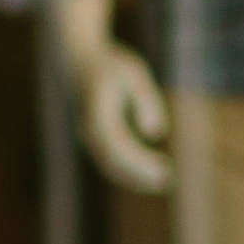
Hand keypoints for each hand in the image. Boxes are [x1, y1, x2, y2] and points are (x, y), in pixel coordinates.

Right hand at [47, 0, 170, 193]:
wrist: (76, 62)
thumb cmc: (110, 65)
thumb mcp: (134, 73)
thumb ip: (145, 100)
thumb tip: (155, 133)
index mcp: (97, 115)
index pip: (119, 147)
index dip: (140, 162)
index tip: (164, 168)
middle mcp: (88, 132)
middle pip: (113, 162)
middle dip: (139, 175)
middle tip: (166, 181)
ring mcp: (88, 138)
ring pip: (110, 166)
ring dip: (134, 177)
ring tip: (161, 181)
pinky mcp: (93, 140)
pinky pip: (110, 160)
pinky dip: (129, 169)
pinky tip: (149, 172)